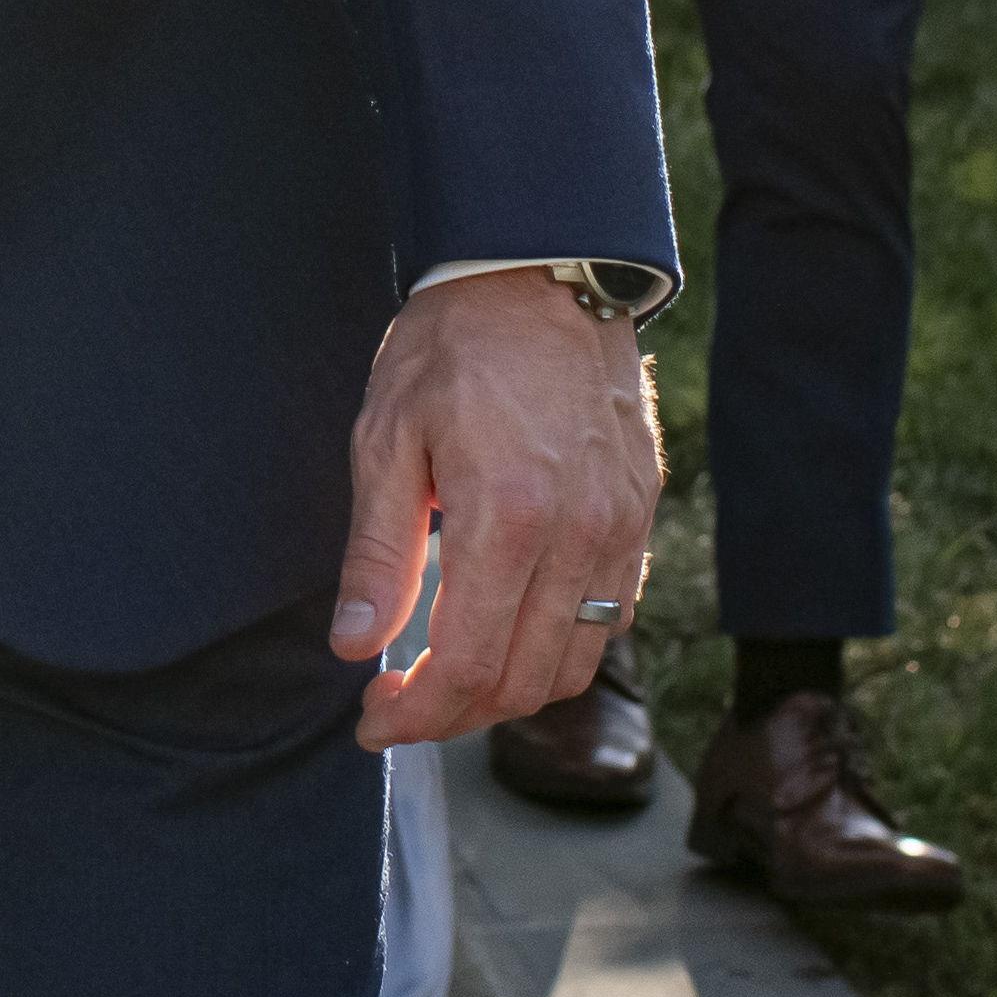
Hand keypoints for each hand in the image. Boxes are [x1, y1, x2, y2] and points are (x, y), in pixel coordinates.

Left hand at [332, 269, 660, 748]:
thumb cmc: (454, 345)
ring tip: (444, 679)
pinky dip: (556, 650)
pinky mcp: (641, 517)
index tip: (372, 721)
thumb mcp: (387, 436)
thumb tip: (355, 644)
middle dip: (453, 716)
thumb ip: (378, 552)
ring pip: (573, 665)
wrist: (542, 275)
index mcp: (508, 518)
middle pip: (522, 683)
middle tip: (396, 708)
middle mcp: (579, 538)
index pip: (468, 665)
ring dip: (507, 693)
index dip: (416, 714)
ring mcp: (622, 530)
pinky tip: (505, 631)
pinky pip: (610, 620)